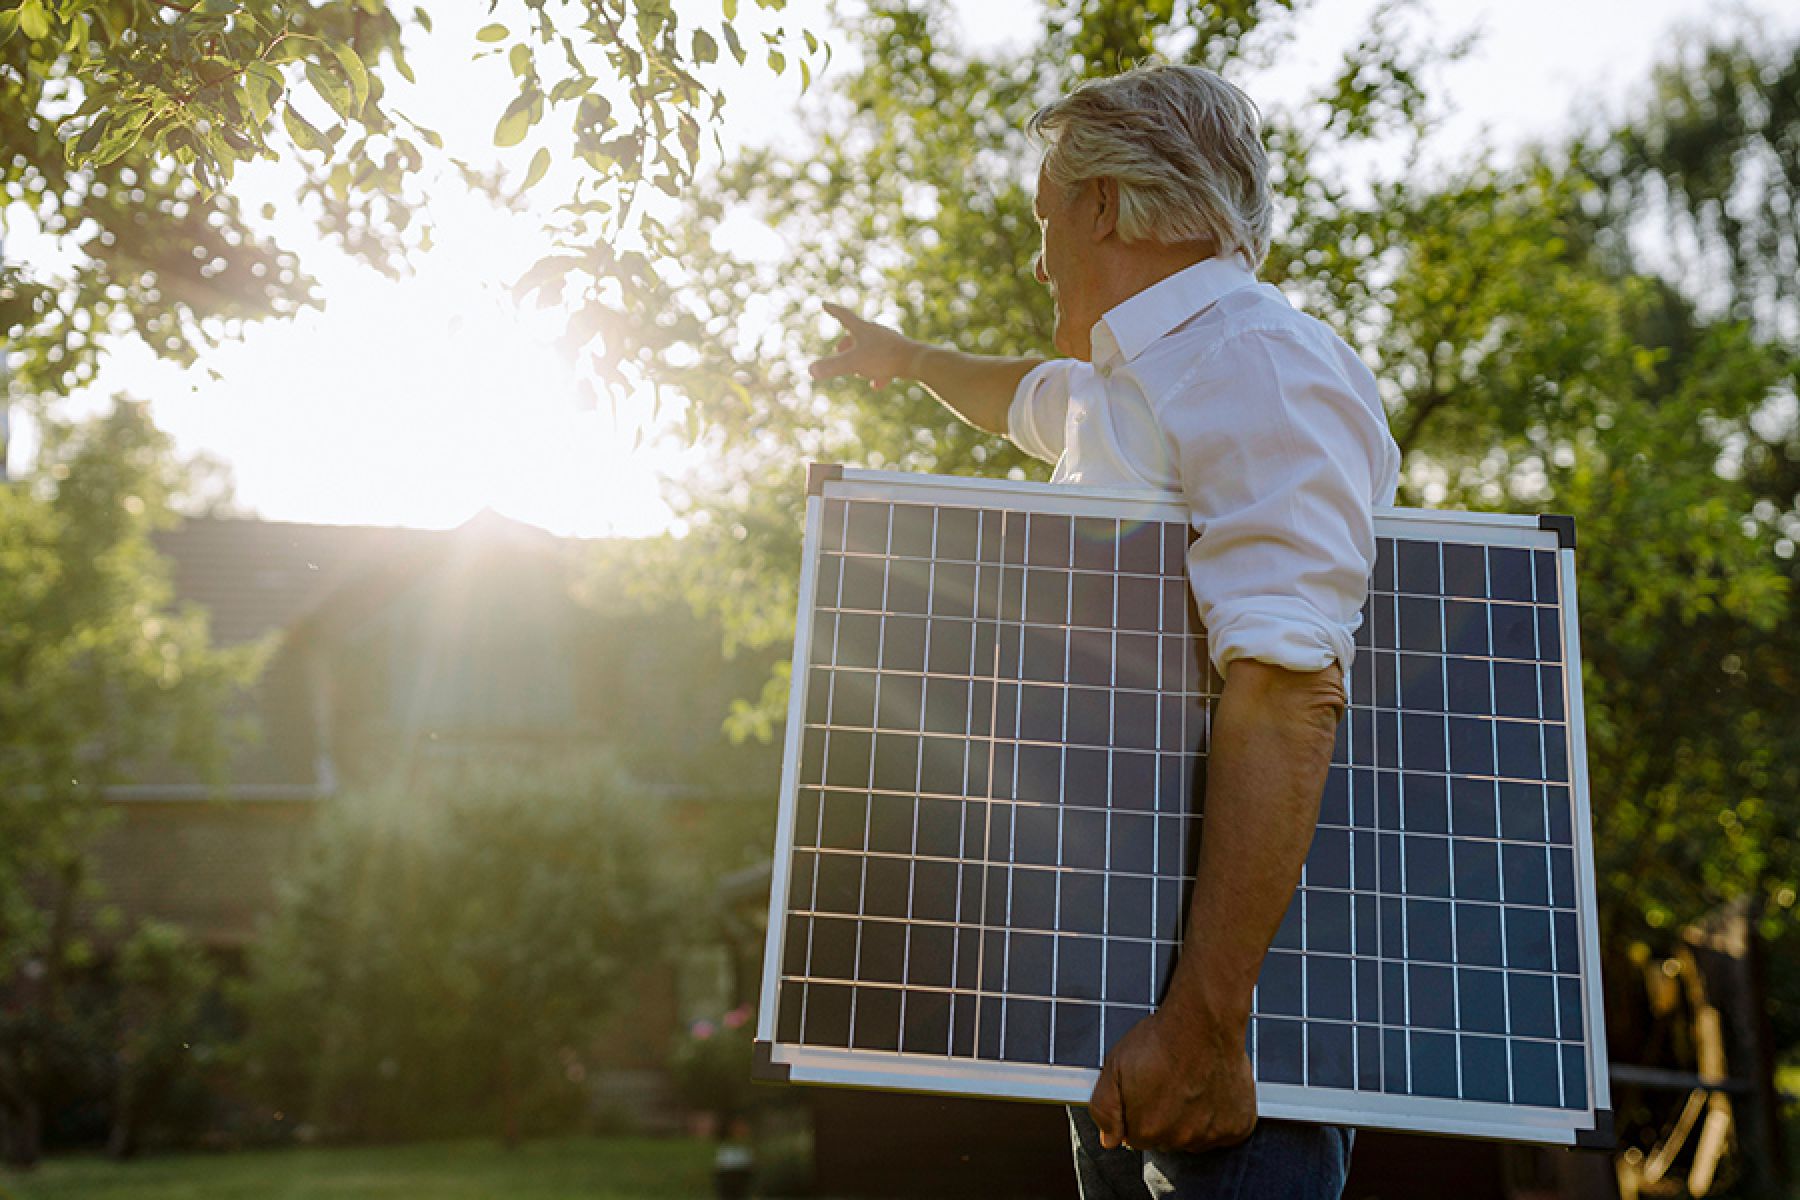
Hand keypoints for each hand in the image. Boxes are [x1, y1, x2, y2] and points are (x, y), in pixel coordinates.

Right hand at [808, 302, 919, 388]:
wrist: (916, 361)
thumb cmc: (884, 358)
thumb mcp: (854, 363)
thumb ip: (832, 367)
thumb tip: (810, 370)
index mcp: (863, 329)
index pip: (844, 316)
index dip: (833, 310)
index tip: (825, 303)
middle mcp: (876, 332)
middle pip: (857, 334)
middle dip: (847, 343)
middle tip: (838, 351)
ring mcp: (889, 342)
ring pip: (871, 348)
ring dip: (862, 358)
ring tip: (859, 372)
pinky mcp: (899, 354)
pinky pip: (884, 362)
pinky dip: (877, 371)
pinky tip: (877, 384)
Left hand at [1088, 1003, 1256, 1152]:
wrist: (1202, 1021)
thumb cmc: (1159, 1040)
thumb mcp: (1113, 1068)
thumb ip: (1104, 1109)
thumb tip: (1108, 1140)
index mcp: (1147, 1130)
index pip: (1137, 1137)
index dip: (1139, 1112)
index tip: (1147, 1091)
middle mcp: (1180, 1140)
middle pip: (1166, 1139)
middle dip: (1165, 1117)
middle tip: (1169, 1083)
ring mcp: (1211, 1135)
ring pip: (1195, 1136)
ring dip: (1192, 1118)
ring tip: (1191, 1083)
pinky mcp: (1237, 1127)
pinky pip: (1225, 1131)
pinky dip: (1219, 1116)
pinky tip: (1211, 1089)